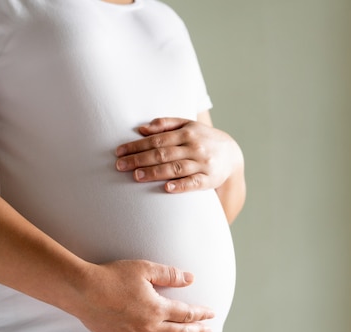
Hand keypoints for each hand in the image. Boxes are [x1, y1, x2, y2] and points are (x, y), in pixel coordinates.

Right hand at [75, 259, 214, 331]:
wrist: (82, 290)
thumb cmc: (112, 276)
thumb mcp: (144, 269)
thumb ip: (169, 275)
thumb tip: (190, 278)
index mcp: (157, 308)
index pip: (186, 314)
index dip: (200, 315)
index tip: (211, 315)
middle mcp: (148, 327)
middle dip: (196, 331)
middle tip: (208, 331)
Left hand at [115, 117, 242, 192]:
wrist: (232, 155)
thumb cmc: (203, 139)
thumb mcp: (188, 126)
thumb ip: (165, 125)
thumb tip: (141, 128)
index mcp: (187, 133)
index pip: (157, 139)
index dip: (137, 145)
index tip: (119, 152)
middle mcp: (195, 147)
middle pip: (163, 153)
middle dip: (140, 159)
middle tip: (120, 166)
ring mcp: (202, 164)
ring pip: (175, 168)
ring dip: (154, 172)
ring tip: (136, 176)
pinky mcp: (209, 180)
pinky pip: (193, 183)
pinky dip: (180, 186)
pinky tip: (166, 188)